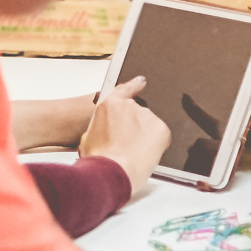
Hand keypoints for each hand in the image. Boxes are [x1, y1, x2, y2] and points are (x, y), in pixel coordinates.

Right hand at [80, 76, 170, 197]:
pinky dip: (157, 144)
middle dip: (135, 127)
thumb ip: (101, 127)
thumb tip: (104, 132)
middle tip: (127, 144)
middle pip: (137, 113)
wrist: (114, 169)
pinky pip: (161, 135)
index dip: (134, 85)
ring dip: (145, 136)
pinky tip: (145, 154)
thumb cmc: (99, 157)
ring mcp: (147, 116)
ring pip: (149, 126)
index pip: (124, 89)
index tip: (141, 82)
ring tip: (133, 152)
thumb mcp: (89, 138)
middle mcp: (129, 106)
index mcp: (109, 105)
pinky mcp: (161, 128)